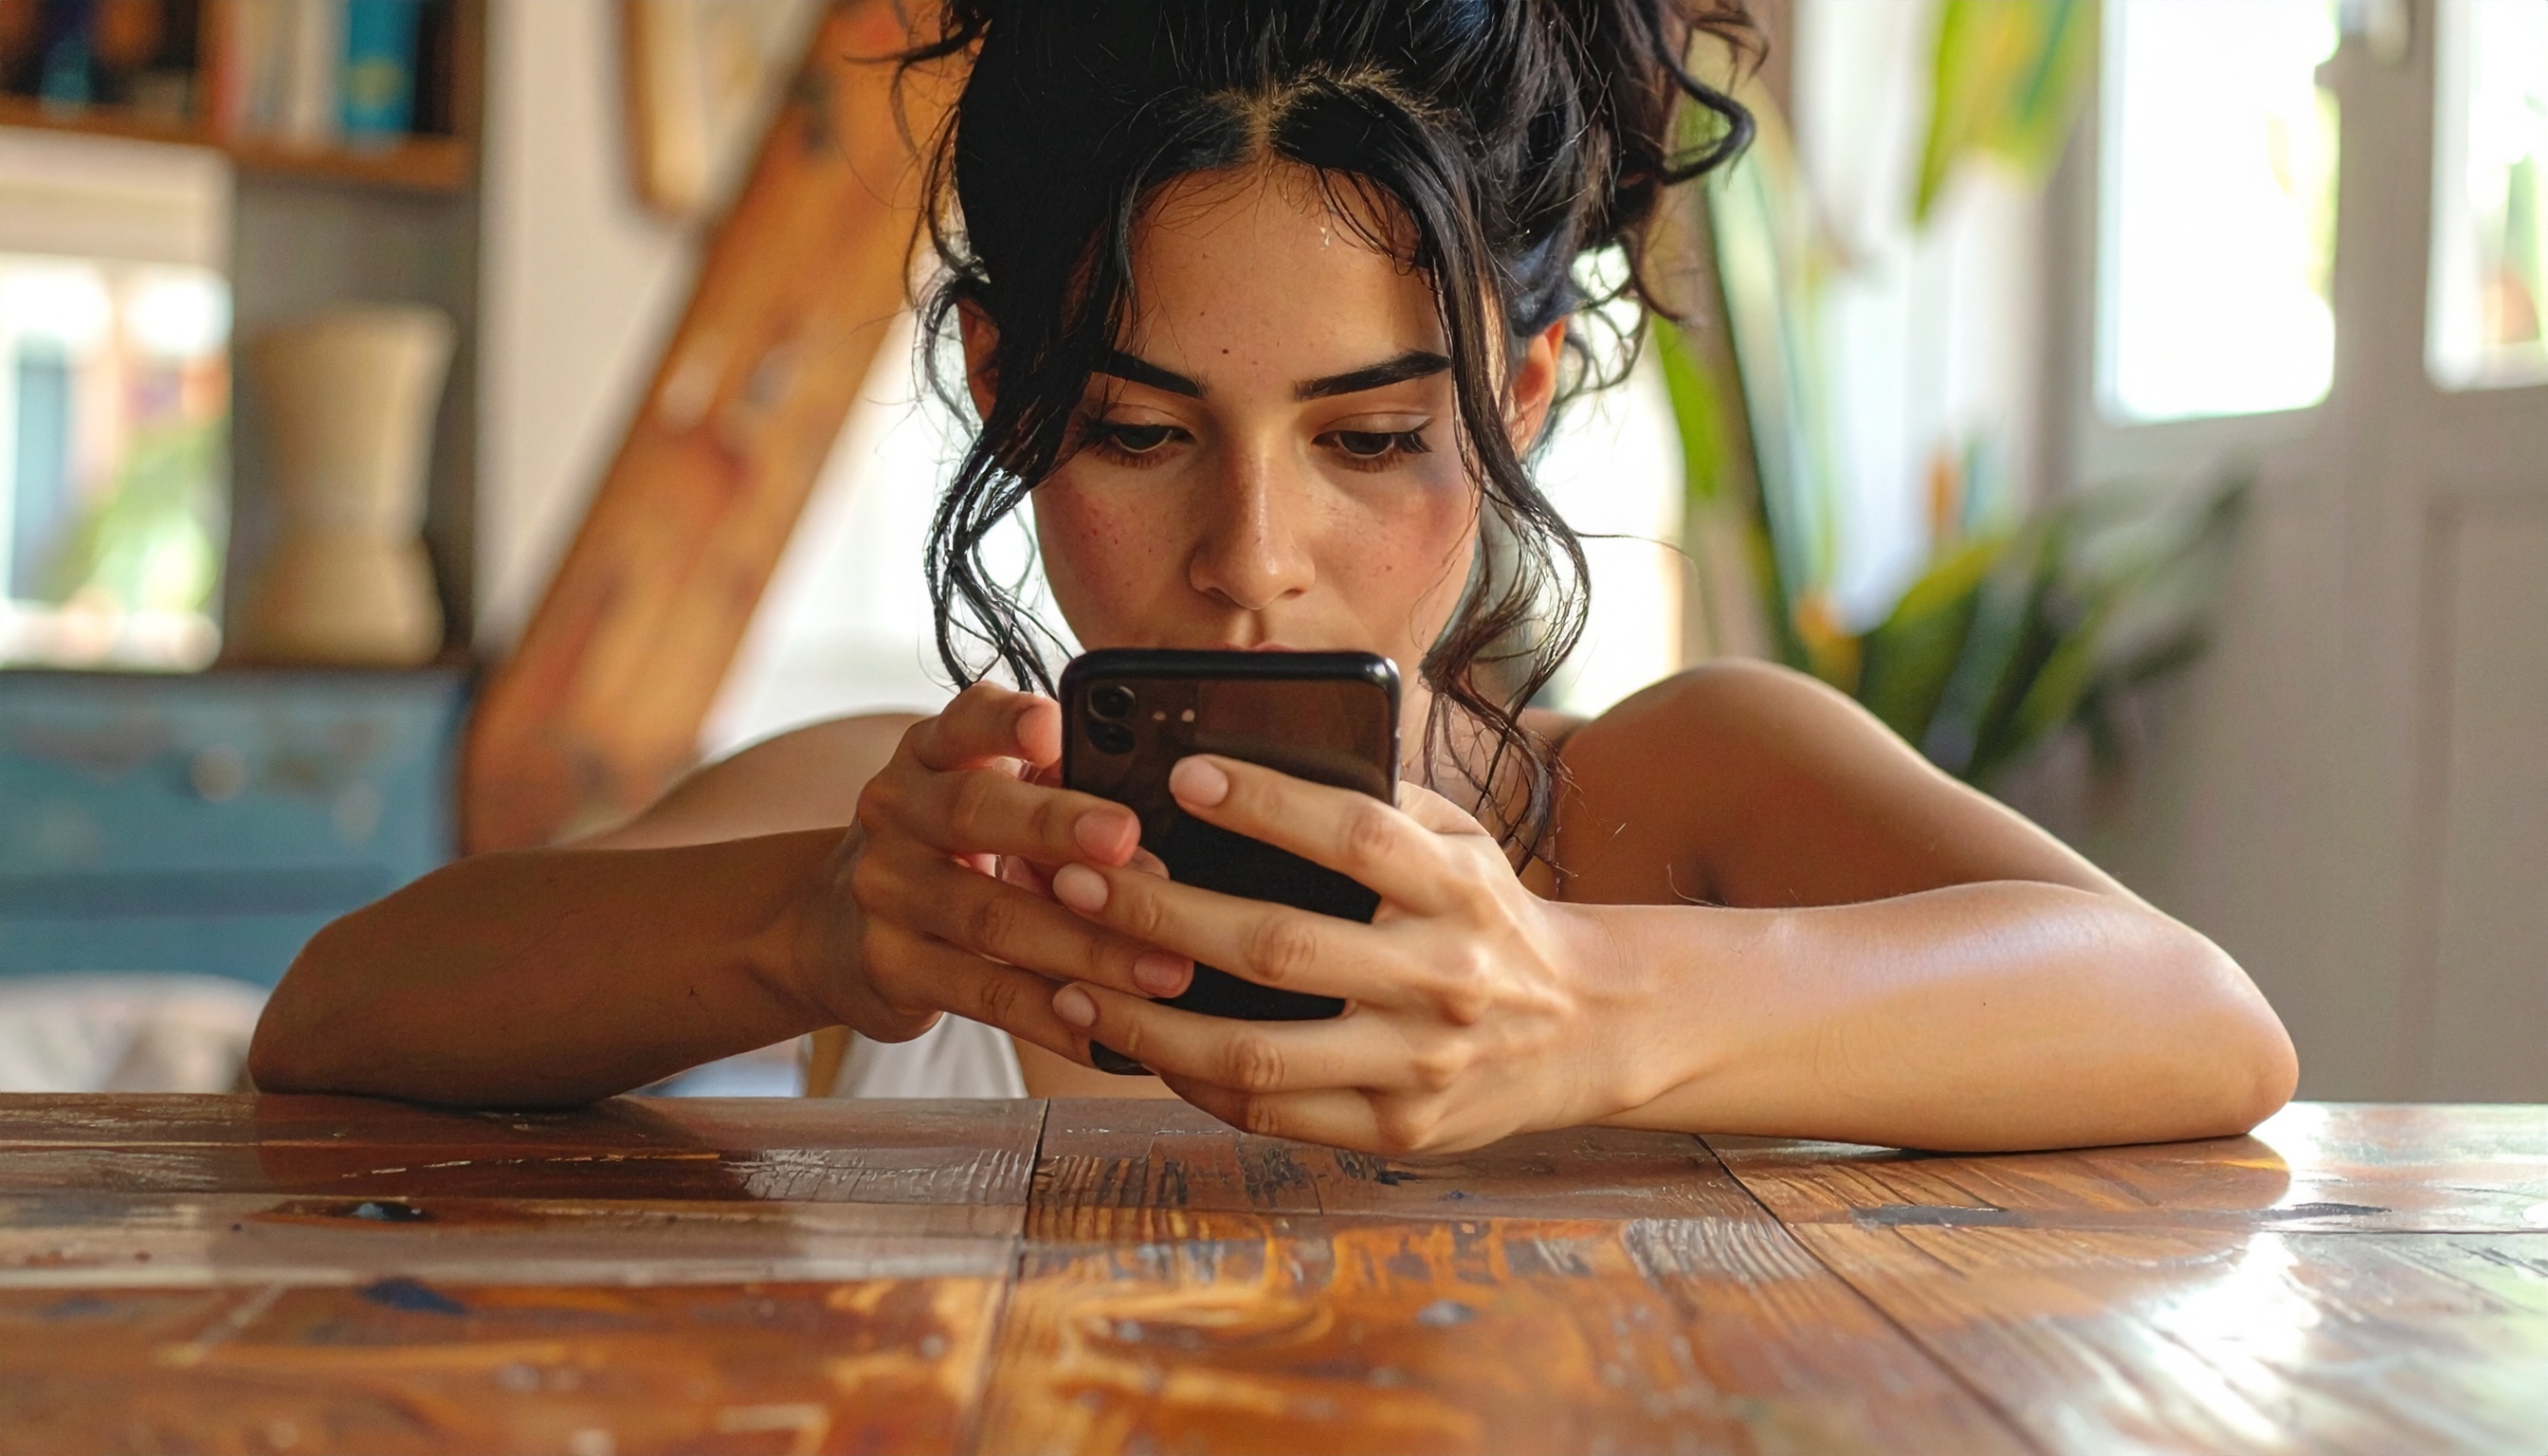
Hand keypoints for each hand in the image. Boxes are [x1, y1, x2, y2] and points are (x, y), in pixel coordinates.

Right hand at [801, 682, 1194, 1056]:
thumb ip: (1047, 795)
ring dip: (1087, 946)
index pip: (965, 720)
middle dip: (1056, 826)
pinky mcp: (891, 968)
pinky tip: (1109, 1034)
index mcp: (930, 755)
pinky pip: (986, 996)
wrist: (830, 931)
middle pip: (974, 813)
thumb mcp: (975, 800)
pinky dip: (1056, 1019)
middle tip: (1127, 840)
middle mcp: (897, 812)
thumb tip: (1148, 845)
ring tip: (1164, 967)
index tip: (1055, 728)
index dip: (1009, 722)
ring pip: (992, 918)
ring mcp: (887, 893)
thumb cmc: (941, 851)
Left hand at [1041, 756, 1637, 1153]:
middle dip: (1161, 912)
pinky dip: (1191, 1079)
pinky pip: (1270, 1113)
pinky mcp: (1394, 1130)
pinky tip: (1137, 1040)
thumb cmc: (1490, 917)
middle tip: (1077, 879)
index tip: (1182, 776)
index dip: (1264, 803)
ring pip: (1254, 1053)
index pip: (1352, 836)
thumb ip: (1377, 804)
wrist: (1587, 1029)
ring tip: (1074, 978)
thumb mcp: (1460, 844)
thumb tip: (1257, 750)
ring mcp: (1417, 1066)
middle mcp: (1442, 979)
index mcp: (1459, 890)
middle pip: (1278, 946)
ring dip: (1147, 1018)